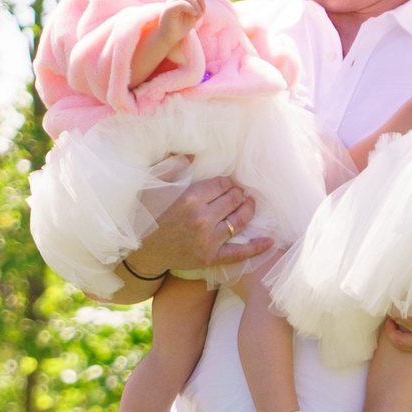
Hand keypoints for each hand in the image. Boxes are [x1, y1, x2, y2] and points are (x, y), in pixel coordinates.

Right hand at [132, 176, 266, 278]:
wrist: (140, 252)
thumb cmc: (145, 215)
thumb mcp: (151, 185)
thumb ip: (171, 166)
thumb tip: (190, 154)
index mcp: (190, 198)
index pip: (222, 184)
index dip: (227, 182)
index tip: (226, 184)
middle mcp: (202, 218)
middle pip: (234, 200)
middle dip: (238, 194)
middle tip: (238, 193)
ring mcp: (208, 240)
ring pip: (240, 220)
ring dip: (248, 209)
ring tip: (250, 204)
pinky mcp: (211, 258)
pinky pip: (240, 253)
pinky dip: (257, 247)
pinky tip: (271, 241)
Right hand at [157, 0, 210, 38]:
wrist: (170, 38)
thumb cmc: (181, 27)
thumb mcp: (194, 15)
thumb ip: (199, 6)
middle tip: (203, 10)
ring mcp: (170, 3)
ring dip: (196, 5)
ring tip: (197, 14)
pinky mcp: (168, 9)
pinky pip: (181, 3)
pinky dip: (191, 7)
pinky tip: (194, 14)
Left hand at [384, 280, 411, 352]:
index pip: (399, 279)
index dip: (398, 274)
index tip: (400, 271)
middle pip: (395, 296)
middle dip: (398, 289)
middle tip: (402, 284)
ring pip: (396, 315)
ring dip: (397, 306)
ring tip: (400, 299)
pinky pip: (402, 342)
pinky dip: (393, 332)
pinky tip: (392, 324)